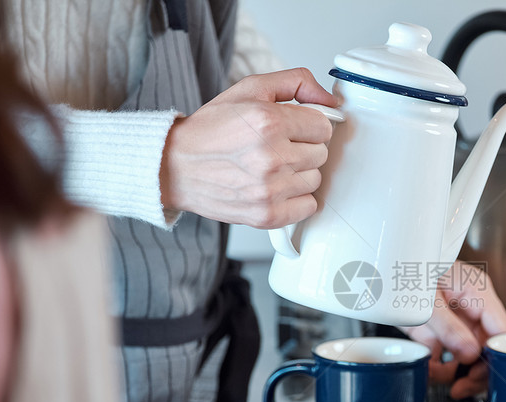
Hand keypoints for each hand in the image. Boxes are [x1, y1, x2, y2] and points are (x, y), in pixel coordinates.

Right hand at [159, 68, 336, 227]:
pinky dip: (297, 199)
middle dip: (303, 148)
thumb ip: (296, 83)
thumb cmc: (211, 130)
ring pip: (315, 180)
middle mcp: (271, 157)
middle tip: (277, 147)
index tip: (293, 129)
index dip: (309, 126)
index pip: (324, 127)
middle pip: (321, 154)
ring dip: (300, 173)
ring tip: (273, 167)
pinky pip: (309, 207)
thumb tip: (330, 101)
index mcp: (269, 122)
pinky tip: (276, 187)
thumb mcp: (250, 89)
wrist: (175, 167)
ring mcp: (270, 190)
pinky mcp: (267, 215)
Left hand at [400, 261, 505, 399]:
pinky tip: (427, 370)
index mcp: (477, 291)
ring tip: (438, 378)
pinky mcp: (435, 327)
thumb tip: (470, 354)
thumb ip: (449, 327)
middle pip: (487, 346)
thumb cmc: (403, 264)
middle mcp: (470, 306)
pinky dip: (436, 366)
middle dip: (476, 370)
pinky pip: (444, 353)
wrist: (376, 265)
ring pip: (467, 354)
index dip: (498, 355)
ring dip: (454, 371)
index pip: (503, 329)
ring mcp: (453, 318)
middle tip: (461, 386)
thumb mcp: (426, 298)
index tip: (484, 374)